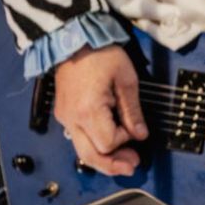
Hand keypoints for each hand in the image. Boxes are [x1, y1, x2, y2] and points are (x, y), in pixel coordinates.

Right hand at [54, 45, 147, 175]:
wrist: (75, 39)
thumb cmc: (101, 54)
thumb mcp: (126, 79)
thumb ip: (133, 111)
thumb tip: (141, 135)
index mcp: (89, 110)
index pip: (108, 143)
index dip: (125, 140)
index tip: (134, 127)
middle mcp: (73, 119)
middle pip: (91, 156)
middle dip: (113, 165)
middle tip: (132, 165)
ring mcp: (65, 118)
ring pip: (82, 152)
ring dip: (103, 159)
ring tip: (123, 160)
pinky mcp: (64, 114)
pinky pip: (77, 138)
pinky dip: (93, 145)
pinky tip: (107, 143)